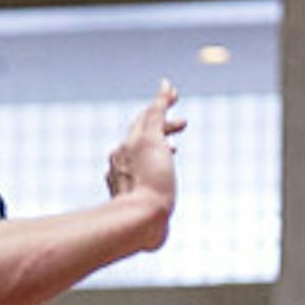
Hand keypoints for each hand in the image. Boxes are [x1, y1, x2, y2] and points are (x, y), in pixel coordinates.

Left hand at [105, 82, 184, 220]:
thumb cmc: (150, 179)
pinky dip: (151, 173)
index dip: (162, 105)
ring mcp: (123, 183)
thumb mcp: (154, 139)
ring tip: (172, 151)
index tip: (176, 96)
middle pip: (142, 137)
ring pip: (140, 160)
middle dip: (163, 128)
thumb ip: (157, 111)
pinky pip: (139, 181)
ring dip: (157, 150)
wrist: (139, 221)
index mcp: (127, 145)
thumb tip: (164, 84)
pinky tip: (158, 181)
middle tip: (183, 124)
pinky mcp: (129, 203)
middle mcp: (121, 162)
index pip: (145, 118)